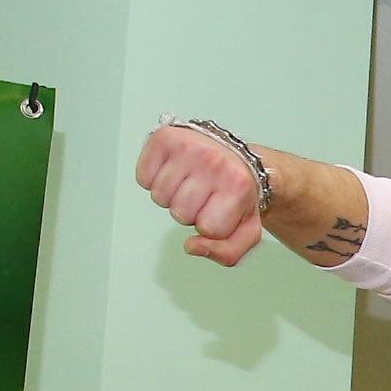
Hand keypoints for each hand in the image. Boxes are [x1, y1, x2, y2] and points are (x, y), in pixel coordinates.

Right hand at [137, 123, 265, 265]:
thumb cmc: (238, 192)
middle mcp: (213, 162)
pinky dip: (153, 179)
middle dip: (189, 212)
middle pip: (179, 213)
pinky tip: (173, 171)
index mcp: (238, 185)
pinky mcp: (164, 138)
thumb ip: (226, 252)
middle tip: (202, 195)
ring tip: (188, 182)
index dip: (210, 226)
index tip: (219, 210)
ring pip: (160, 197)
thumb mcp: (246, 229)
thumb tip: (191, 247)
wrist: (235, 156)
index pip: (208, 229)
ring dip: (171, 196)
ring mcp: (188, 147)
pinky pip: (144, 178)